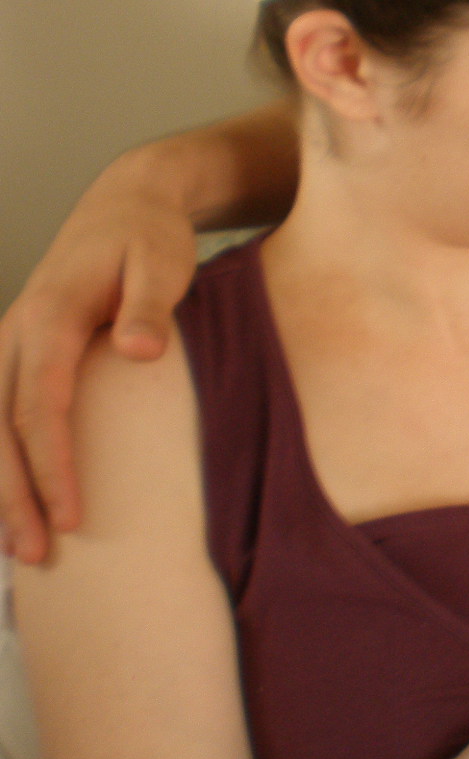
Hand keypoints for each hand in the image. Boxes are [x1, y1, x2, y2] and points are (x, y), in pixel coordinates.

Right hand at [1, 155, 197, 561]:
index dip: (51, 465)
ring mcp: (10, 342)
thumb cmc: (152, 236)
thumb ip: (151, 306)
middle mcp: (16, 332)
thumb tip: (136, 352)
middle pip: (0, 426)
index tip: (71, 515)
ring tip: (18, 549)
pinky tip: (8, 506)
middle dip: (14, 493)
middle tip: (34, 555)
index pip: (40, 405)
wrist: (129, 203)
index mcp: (50, 315)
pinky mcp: (19, 354)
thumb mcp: (162, 260)